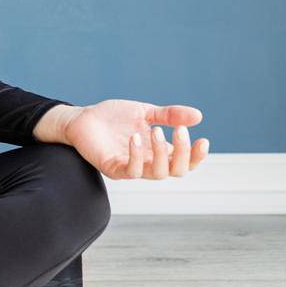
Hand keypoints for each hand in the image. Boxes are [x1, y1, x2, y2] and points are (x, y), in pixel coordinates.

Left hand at [40, 101, 209, 180]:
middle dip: (183, 153)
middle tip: (180, 131)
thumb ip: (169, 115)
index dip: (196, 156)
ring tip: (157, 131)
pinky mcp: (113, 168)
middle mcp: (148, 162)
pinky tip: (136, 138)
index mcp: (158, 151)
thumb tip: (199, 116)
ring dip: (162, 153)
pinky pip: (130, 171)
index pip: (185, 163)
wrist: (83, 117)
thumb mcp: (145, 112)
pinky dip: (137, 156)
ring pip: (157, 174)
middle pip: (176, 171)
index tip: (203, 139)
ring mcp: (131, 167)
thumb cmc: (114, 117)